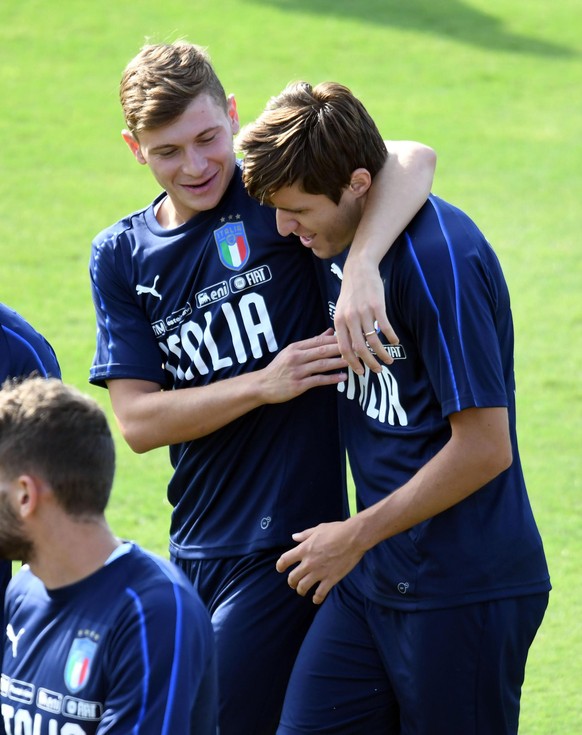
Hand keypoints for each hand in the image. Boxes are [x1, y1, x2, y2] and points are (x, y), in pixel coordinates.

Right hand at [260, 329, 346, 402]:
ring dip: (339, 362)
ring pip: (322, 364)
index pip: (319, 340)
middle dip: (341, 348)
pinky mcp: (298, 385)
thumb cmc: (279, 368)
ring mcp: (297, 371)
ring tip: (353, 361)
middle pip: (322, 350)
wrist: (262, 385)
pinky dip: (331, 379)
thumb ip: (311, 342)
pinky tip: (343, 378)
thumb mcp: (292, 352)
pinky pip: (318, 380)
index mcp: (295, 347)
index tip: (351, 337)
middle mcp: (296, 357)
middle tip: (357, 347)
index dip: (336, 339)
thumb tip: (329, 331)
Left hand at [276, 519, 365, 604]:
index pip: (285, 560)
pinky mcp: (330, 579)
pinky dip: (316, 598)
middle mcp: (309, 563)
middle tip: (293, 583)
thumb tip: (294, 537)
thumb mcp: (317, 529)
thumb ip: (304, 535)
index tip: (280, 569)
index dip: (280, 566)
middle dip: (291, 582)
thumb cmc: (336, 530)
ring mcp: (319, 572)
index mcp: (304, 549)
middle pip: (292, 577)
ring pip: (303, 587)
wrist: (353, 538)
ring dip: (301, 590)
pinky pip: (320, 594)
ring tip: (302, 591)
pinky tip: (316, 599)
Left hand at [333, 255, 397, 374]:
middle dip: (369, 363)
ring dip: (383, 354)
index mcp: (339, 321)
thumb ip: (343, 329)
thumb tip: (348, 349)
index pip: (344, 348)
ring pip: (373, 340)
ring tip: (389, 361)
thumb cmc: (350, 292)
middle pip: (360, 348)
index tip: (360, 372)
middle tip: (378, 371)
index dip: (352, 363)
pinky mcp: (377, 306)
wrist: (359, 270)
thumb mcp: (341, 310)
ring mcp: (364, 312)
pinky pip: (385, 326)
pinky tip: (396, 342)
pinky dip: (391, 337)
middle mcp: (350, 318)